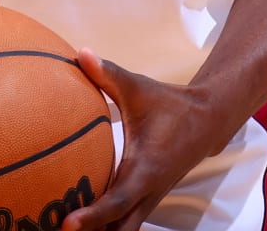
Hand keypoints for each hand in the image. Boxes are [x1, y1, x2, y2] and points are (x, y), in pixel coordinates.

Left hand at [62, 50, 228, 230]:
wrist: (206, 122)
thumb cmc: (168, 104)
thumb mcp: (138, 87)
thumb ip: (108, 74)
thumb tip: (80, 53)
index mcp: (145, 170)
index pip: (116, 201)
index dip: (92, 216)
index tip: (67, 224)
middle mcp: (147, 193)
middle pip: (119, 230)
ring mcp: (147, 201)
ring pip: (122, 230)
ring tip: (60, 228)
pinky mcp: (144, 200)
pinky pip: (123, 222)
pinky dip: (103, 225)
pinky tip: (76, 221)